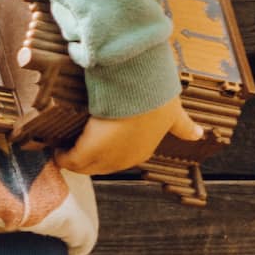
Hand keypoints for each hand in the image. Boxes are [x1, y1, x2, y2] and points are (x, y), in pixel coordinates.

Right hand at [60, 99, 209, 176]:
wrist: (142, 88)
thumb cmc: (156, 96)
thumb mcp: (174, 114)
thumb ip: (184, 126)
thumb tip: (199, 134)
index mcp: (142, 150)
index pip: (120, 158)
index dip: (107, 151)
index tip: (95, 141)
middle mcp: (125, 159)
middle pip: (100, 165)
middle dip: (87, 157)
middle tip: (72, 145)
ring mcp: (107, 157)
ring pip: (84, 165)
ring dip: (72, 158)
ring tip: (62, 146)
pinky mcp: (90, 150)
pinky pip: (70, 160)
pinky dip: (61, 156)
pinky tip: (55, 147)